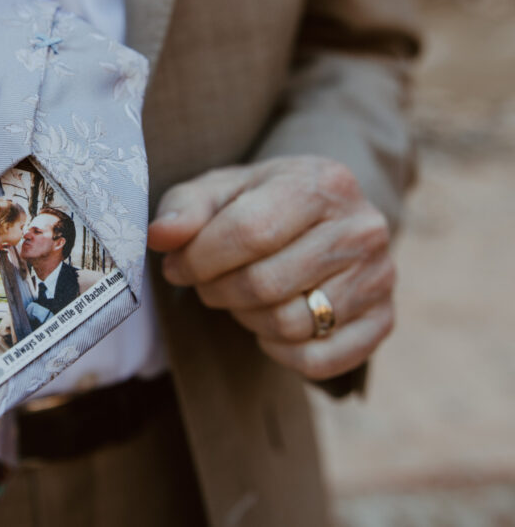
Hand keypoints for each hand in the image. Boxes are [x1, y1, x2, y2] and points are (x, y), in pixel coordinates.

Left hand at [147, 157, 394, 380]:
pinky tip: (269, 325)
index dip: (200, 259)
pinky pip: (321, 360)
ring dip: (247, 319)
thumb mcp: (218, 190)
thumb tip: (161, 236)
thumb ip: (184, 208)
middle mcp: (362, 228)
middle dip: (218, 291)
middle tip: (207, 284)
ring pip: (291, 325)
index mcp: (320, 183)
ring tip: (240, 297)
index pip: (248, 232)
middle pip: (266, 285)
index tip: (178, 266)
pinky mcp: (384, 319)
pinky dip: (281, 352)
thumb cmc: (260, 202)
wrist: (320, 216)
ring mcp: (381, 276)